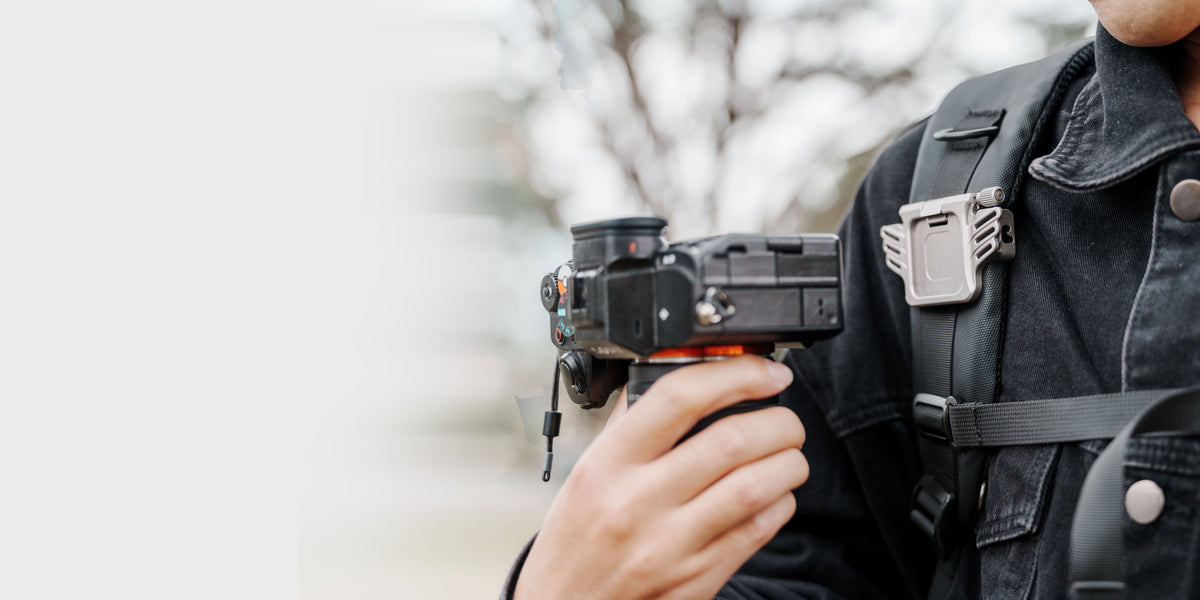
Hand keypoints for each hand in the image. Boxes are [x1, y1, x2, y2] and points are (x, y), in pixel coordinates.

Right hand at [513, 355, 808, 599]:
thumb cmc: (577, 537)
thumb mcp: (588, 470)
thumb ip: (630, 422)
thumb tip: (677, 371)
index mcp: (608, 463)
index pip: (679, 398)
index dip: (736, 374)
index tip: (764, 372)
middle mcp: (638, 502)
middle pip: (732, 441)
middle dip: (779, 422)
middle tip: (785, 419)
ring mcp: (670, 544)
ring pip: (756, 487)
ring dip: (789, 463)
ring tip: (788, 454)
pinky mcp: (697, 578)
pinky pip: (758, 530)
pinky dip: (780, 503)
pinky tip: (774, 494)